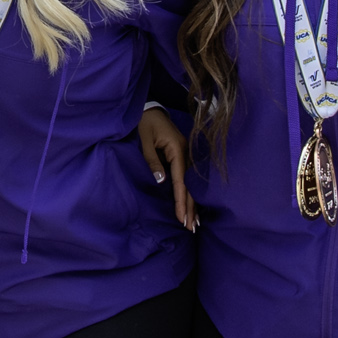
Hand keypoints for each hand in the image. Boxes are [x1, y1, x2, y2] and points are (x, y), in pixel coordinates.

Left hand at [137, 106, 197, 231]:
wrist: (148, 108)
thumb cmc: (143, 123)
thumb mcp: (144, 141)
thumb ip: (151, 161)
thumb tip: (161, 181)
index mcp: (178, 148)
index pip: (181, 180)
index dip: (181, 200)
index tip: (182, 218)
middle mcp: (186, 152)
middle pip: (190, 185)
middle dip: (191, 207)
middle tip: (191, 228)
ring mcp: (186, 154)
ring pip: (191, 183)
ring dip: (192, 203)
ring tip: (194, 223)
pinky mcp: (182, 156)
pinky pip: (187, 178)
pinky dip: (189, 193)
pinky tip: (191, 206)